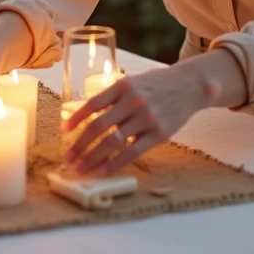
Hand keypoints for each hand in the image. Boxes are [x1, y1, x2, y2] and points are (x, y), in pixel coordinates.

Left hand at [62, 59, 218, 175]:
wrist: (189, 85)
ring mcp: (146, 118)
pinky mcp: (159, 133)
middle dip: (80, 144)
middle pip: (99, 126)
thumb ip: (113, 98)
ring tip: (82, 168)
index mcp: (123, 86)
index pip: (93, 104)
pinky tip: (104, 170)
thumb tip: (85, 117)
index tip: (64, 132)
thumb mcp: (133, 82)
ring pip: (113, 141)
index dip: (76, 119)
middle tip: (68, 158)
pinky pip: (133, 152)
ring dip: (94, 157)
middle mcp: (133, 101)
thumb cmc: (155, 85)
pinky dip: (116, 162)